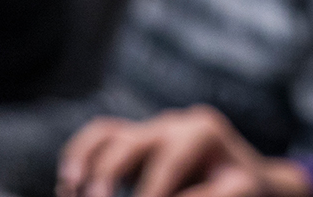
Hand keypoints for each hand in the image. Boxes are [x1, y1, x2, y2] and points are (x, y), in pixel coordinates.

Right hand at [57, 106, 312, 196]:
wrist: (243, 176)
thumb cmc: (240, 186)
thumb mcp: (237, 190)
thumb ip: (205, 196)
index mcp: (202, 131)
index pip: (168, 164)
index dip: (150, 193)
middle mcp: (173, 123)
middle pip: (130, 143)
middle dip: (108, 177)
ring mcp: (151, 128)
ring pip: (107, 134)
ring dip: (84, 164)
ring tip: (70, 190)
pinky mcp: (134, 139)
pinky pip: (100, 136)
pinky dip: (80, 155)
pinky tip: (68, 183)